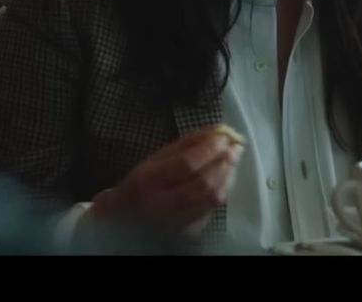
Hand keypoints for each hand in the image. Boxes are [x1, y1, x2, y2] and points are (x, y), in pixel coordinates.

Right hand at [88, 129, 241, 235]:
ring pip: (211, 198)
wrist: (126, 217)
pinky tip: (226, 177)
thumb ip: (186, 144)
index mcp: (148, 181)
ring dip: (228, 175)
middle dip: (223, 162)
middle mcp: (161, 205)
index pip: (186, 164)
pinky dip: (223, 190)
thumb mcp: (156, 157)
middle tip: (235, 146)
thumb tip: (217, 132)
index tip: (224, 136)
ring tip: (233, 158)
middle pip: (202, 183)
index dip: (208, 149)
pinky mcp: (188, 230)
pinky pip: (212, 209)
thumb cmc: (142, 183)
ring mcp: (175, 221)